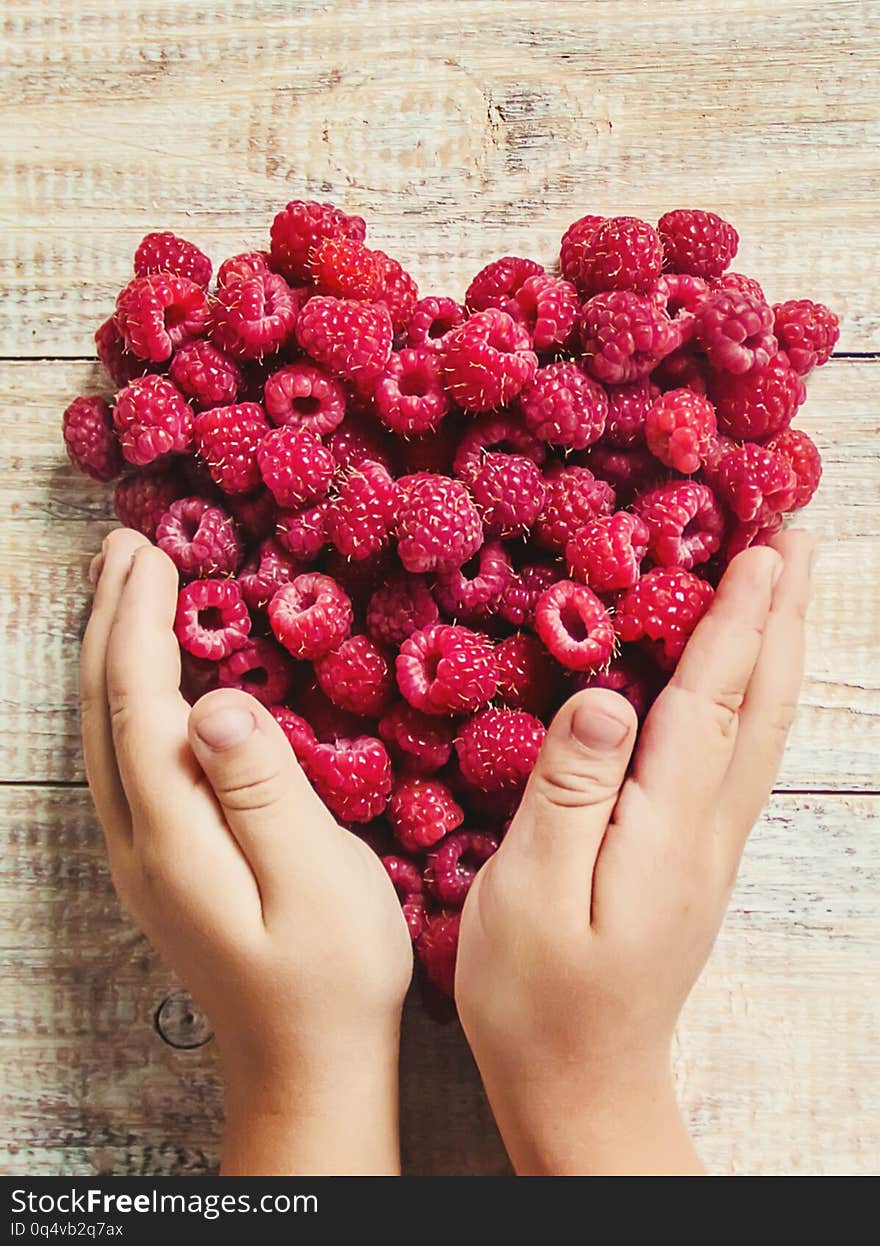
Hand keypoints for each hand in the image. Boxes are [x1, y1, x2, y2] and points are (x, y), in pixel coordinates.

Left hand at [80, 529, 412, 1174]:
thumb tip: (216, 702)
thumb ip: (263, 789)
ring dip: (111, 653)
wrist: (306, 1065)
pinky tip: (148, 680)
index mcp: (173, 837)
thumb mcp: (315, 880)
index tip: (152, 554)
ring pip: (104, 733)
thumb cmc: (331, 977)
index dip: (141, 624)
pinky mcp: (161, 864)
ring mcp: (142, 856)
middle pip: (104, 711)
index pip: (140, 706)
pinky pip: (125, 758)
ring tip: (124, 590)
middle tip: (125, 545)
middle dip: (111, 620)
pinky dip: (126, 696)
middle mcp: (138, 841)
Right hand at [456, 531, 813, 1174]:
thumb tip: (606, 697)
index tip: (763, 545)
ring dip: (778, 648)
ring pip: (761, 728)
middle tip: (795, 534)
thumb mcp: (529, 892)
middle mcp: (707, 831)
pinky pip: (739, 755)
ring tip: (784, 586)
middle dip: (781, 613)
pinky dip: (753, 695)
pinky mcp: (694, 860)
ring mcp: (708, 848)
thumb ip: (568, 790)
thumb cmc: (537, 996)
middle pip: (760, 704)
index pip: (711, 700)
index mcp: (666, 829)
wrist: (583, 1084)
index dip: (736, 617)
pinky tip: (743, 681)